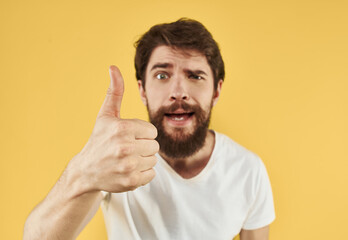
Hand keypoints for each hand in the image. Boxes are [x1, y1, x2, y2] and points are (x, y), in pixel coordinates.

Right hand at [70, 66, 158, 194]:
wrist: (86, 171)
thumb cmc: (99, 140)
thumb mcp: (106, 115)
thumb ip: (114, 92)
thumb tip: (113, 67)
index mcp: (122, 128)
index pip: (152, 131)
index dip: (142, 134)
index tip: (128, 137)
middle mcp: (125, 147)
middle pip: (155, 146)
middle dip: (143, 147)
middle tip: (126, 149)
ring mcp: (127, 166)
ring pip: (154, 160)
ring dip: (143, 160)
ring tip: (126, 159)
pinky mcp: (130, 182)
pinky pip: (151, 174)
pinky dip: (142, 173)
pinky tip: (128, 170)